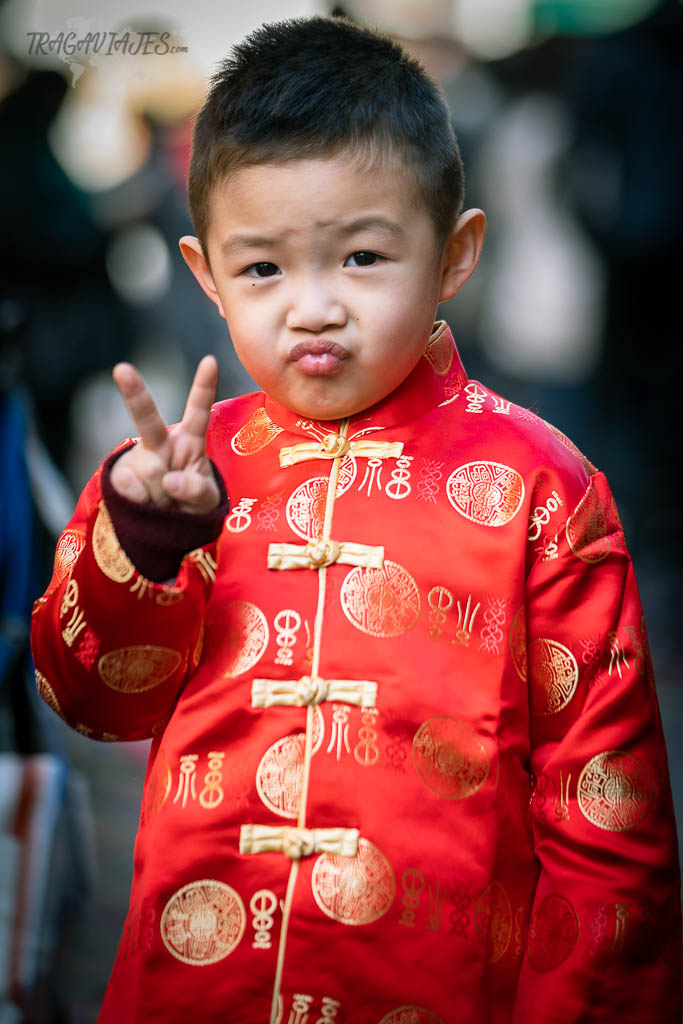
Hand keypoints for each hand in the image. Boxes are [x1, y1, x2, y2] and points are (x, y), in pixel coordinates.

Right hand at [110, 355, 219, 513]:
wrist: (165, 526)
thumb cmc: (193, 504)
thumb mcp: (207, 501)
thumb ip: (197, 490)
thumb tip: (169, 481)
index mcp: (189, 440)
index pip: (198, 411)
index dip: (203, 386)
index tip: (210, 361)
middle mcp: (161, 443)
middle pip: (146, 417)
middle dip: (134, 393)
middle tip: (121, 369)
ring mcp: (139, 458)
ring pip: (150, 472)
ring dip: (163, 496)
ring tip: (167, 502)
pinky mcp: (120, 475)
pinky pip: (132, 488)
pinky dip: (144, 503)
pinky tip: (148, 503)